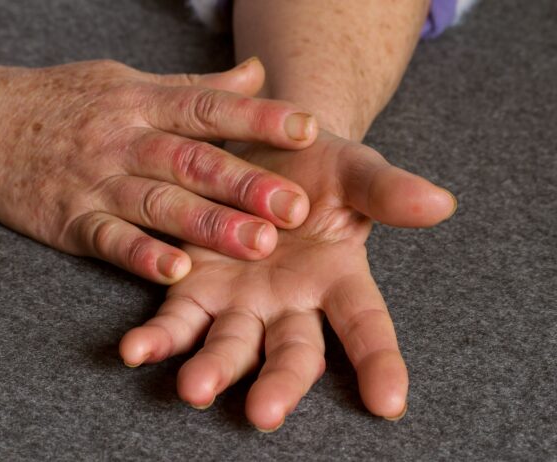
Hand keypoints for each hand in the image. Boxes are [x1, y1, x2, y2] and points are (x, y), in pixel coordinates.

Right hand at [0, 58, 317, 282]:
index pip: (208, 106)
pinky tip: (174, 272)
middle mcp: (122, 139)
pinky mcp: (67, 218)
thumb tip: (255, 75)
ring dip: (208, 225)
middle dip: (245, 183)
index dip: (259, 119)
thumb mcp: (125, 81)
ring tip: (257, 245)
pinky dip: (140, 255)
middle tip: (296, 206)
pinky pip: (107, 239)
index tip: (308, 130)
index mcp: (140, 101)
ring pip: (158, 203)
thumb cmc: (60, 100)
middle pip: (191, 160)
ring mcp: (94, 180)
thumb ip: (192, 88)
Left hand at [120, 130, 455, 428]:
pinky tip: (134, 350)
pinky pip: (175, 318)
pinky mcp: (194, 286)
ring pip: (229, 346)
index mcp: (338, 279)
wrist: (265, 146)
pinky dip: (156, 337)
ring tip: (193, 389)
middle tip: (264, 412)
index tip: (389, 403)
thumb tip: (440, 202)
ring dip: (211, 369)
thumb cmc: (320, 165)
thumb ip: (387, 191)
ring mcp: (239, 300)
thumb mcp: (356, 170)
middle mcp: (290, 304)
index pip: (366, 327)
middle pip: (292, 354)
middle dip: (279, 384)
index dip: (379, 363)